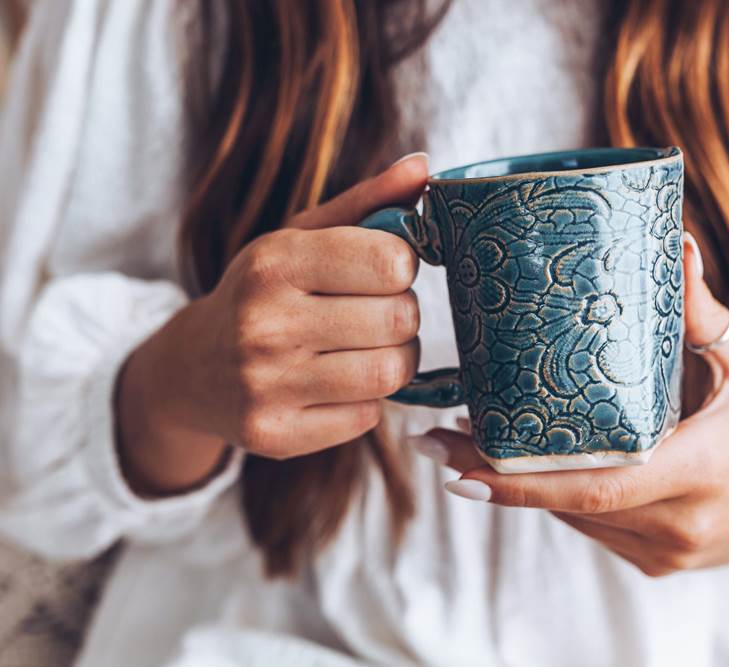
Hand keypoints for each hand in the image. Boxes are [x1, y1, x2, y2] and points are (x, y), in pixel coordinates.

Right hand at [117, 154, 429, 493]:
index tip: (383, 271)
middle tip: (376, 313)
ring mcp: (266, 386)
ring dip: (396, 360)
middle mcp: (265, 324)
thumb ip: (367, 203)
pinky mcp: (274, 436)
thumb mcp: (300, 237)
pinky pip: (366, 418)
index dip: (402, 267)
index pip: (391, 260)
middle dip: (401, 315)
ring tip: (369, 348)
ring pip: (390, 373)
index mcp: (274, 263)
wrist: (190, 368)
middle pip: (399, 319)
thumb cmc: (262, 291)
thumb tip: (425, 166)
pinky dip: (366, 401)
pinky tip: (336, 385)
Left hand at [414, 234, 728, 574]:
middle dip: (496, 477)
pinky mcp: (660, 561)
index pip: (601, 484)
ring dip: (517, 485)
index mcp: (706, 466)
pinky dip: (554, 498)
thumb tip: (674, 241)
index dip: (526, 481)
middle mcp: (683, 520)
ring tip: (460, 442)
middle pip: (571, 505)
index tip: (462, 467)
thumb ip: (700, 309)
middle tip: (434, 440)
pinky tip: (518, 464)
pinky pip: (594, 529)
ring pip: (576, 520)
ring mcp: (669, 550)